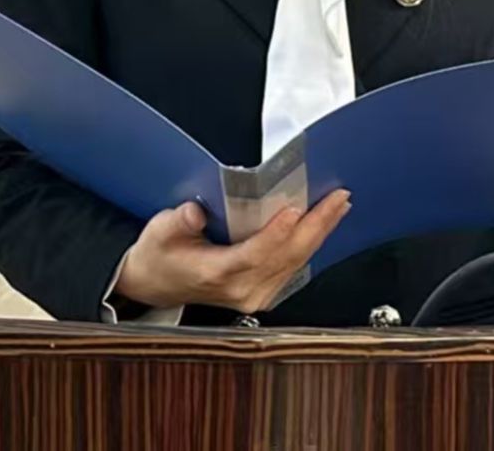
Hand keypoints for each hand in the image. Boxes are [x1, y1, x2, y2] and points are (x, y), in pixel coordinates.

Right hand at [113, 190, 351, 314]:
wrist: (156, 284)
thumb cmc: (160, 255)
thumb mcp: (159, 232)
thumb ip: (178, 221)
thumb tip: (194, 211)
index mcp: (216, 273)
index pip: (253, 254)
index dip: (276, 232)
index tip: (295, 210)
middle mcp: (241, 289)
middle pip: (287, 257)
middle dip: (316, 225)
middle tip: (338, 198)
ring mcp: (254, 295)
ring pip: (296, 262)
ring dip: (319, 233)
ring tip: (338, 206)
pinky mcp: (262, 293)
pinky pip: (293, 268)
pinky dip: (310, 245)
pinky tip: (321, 226)